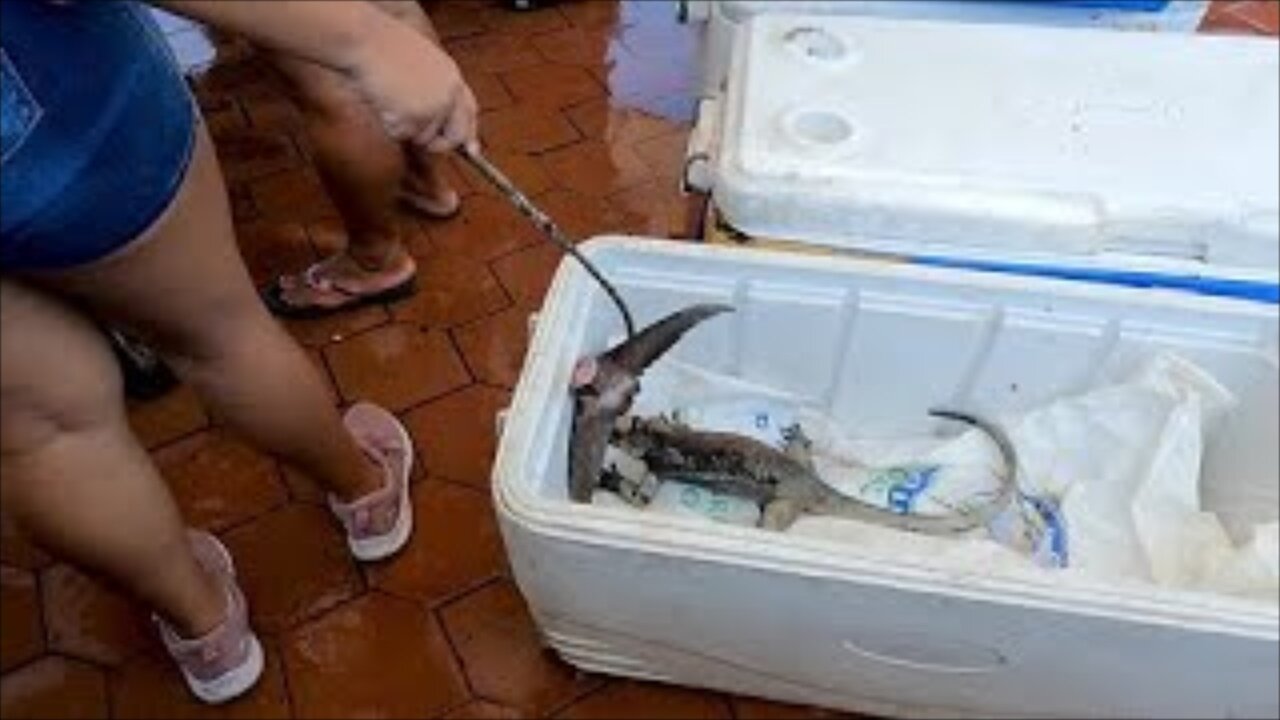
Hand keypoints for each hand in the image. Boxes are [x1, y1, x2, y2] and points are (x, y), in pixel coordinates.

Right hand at [345, 14, 477, 153]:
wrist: (366, 40)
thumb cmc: (382, 46)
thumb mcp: (420, 62)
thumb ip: (434, 88)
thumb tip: (437, 119)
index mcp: (452, 76)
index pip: (470, 112)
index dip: (469, 133)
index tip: (472, 150)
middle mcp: (449, 94)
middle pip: (455, 137)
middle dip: (438, 145)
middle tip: (415, 137)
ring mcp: (435, 107)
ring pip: (422, 138)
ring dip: (404, 128)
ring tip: (389, 98)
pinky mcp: (416, 117)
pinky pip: (402, 135)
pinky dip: (389, 125)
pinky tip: (382, 102)